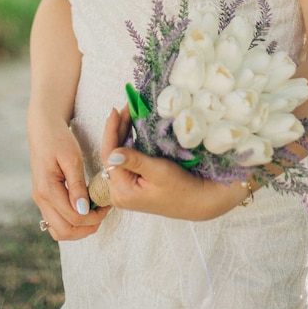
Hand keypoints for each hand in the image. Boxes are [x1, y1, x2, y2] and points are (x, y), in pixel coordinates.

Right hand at [29, 115, 110, 240]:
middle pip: (64, 231)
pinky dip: (70, 222)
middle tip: (104, 212)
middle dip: (87, 227)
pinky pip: (56, 220)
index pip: (74, 218)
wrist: (43, 128)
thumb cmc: (59, 139)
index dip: (94, 217)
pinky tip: (84, 209)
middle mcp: (41, 199)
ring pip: (58, 230)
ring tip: (95, 213)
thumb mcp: (72, 158)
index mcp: (48, 189)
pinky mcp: (43, 198)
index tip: (108, 205)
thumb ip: (77, 185)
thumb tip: (82, 210)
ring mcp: (40, 200)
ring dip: (78, 229)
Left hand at [101, 107, 250, 220]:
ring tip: (128, 114)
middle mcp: (119, 192)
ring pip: (118, 155)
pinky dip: (129, 144)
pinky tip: (132, 129)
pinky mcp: (134, 185)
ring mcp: (126, 189)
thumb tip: (113, 152)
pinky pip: (126, 160)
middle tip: (126, 108)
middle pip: (112, 154)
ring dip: (122, 134)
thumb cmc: (182, 187)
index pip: (109, 156)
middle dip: (117, 129)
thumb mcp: (159, 171)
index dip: (110, 131)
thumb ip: (135, 161)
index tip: (115, 111)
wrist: (199, 200)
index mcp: (122, 191)